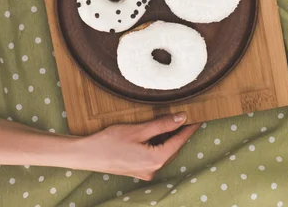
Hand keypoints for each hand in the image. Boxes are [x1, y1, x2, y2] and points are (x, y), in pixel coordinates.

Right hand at [76, 112, 198, 179]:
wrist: (88, 155)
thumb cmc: (110, 141)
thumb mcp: (138, 129)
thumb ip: (162, 124)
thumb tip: (182, 118)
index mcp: (156, 159)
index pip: (179, 141)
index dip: (189, 128)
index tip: (199, 118)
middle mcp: (153, 169)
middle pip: (173, 148)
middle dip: (180, 133)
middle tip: (188, 116)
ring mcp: (146, 171)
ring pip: (164, 152)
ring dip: (169, 138)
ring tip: (175, 122)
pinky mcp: (138, 169)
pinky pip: (155, 155)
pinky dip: (159, 144)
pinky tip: (158, 133)